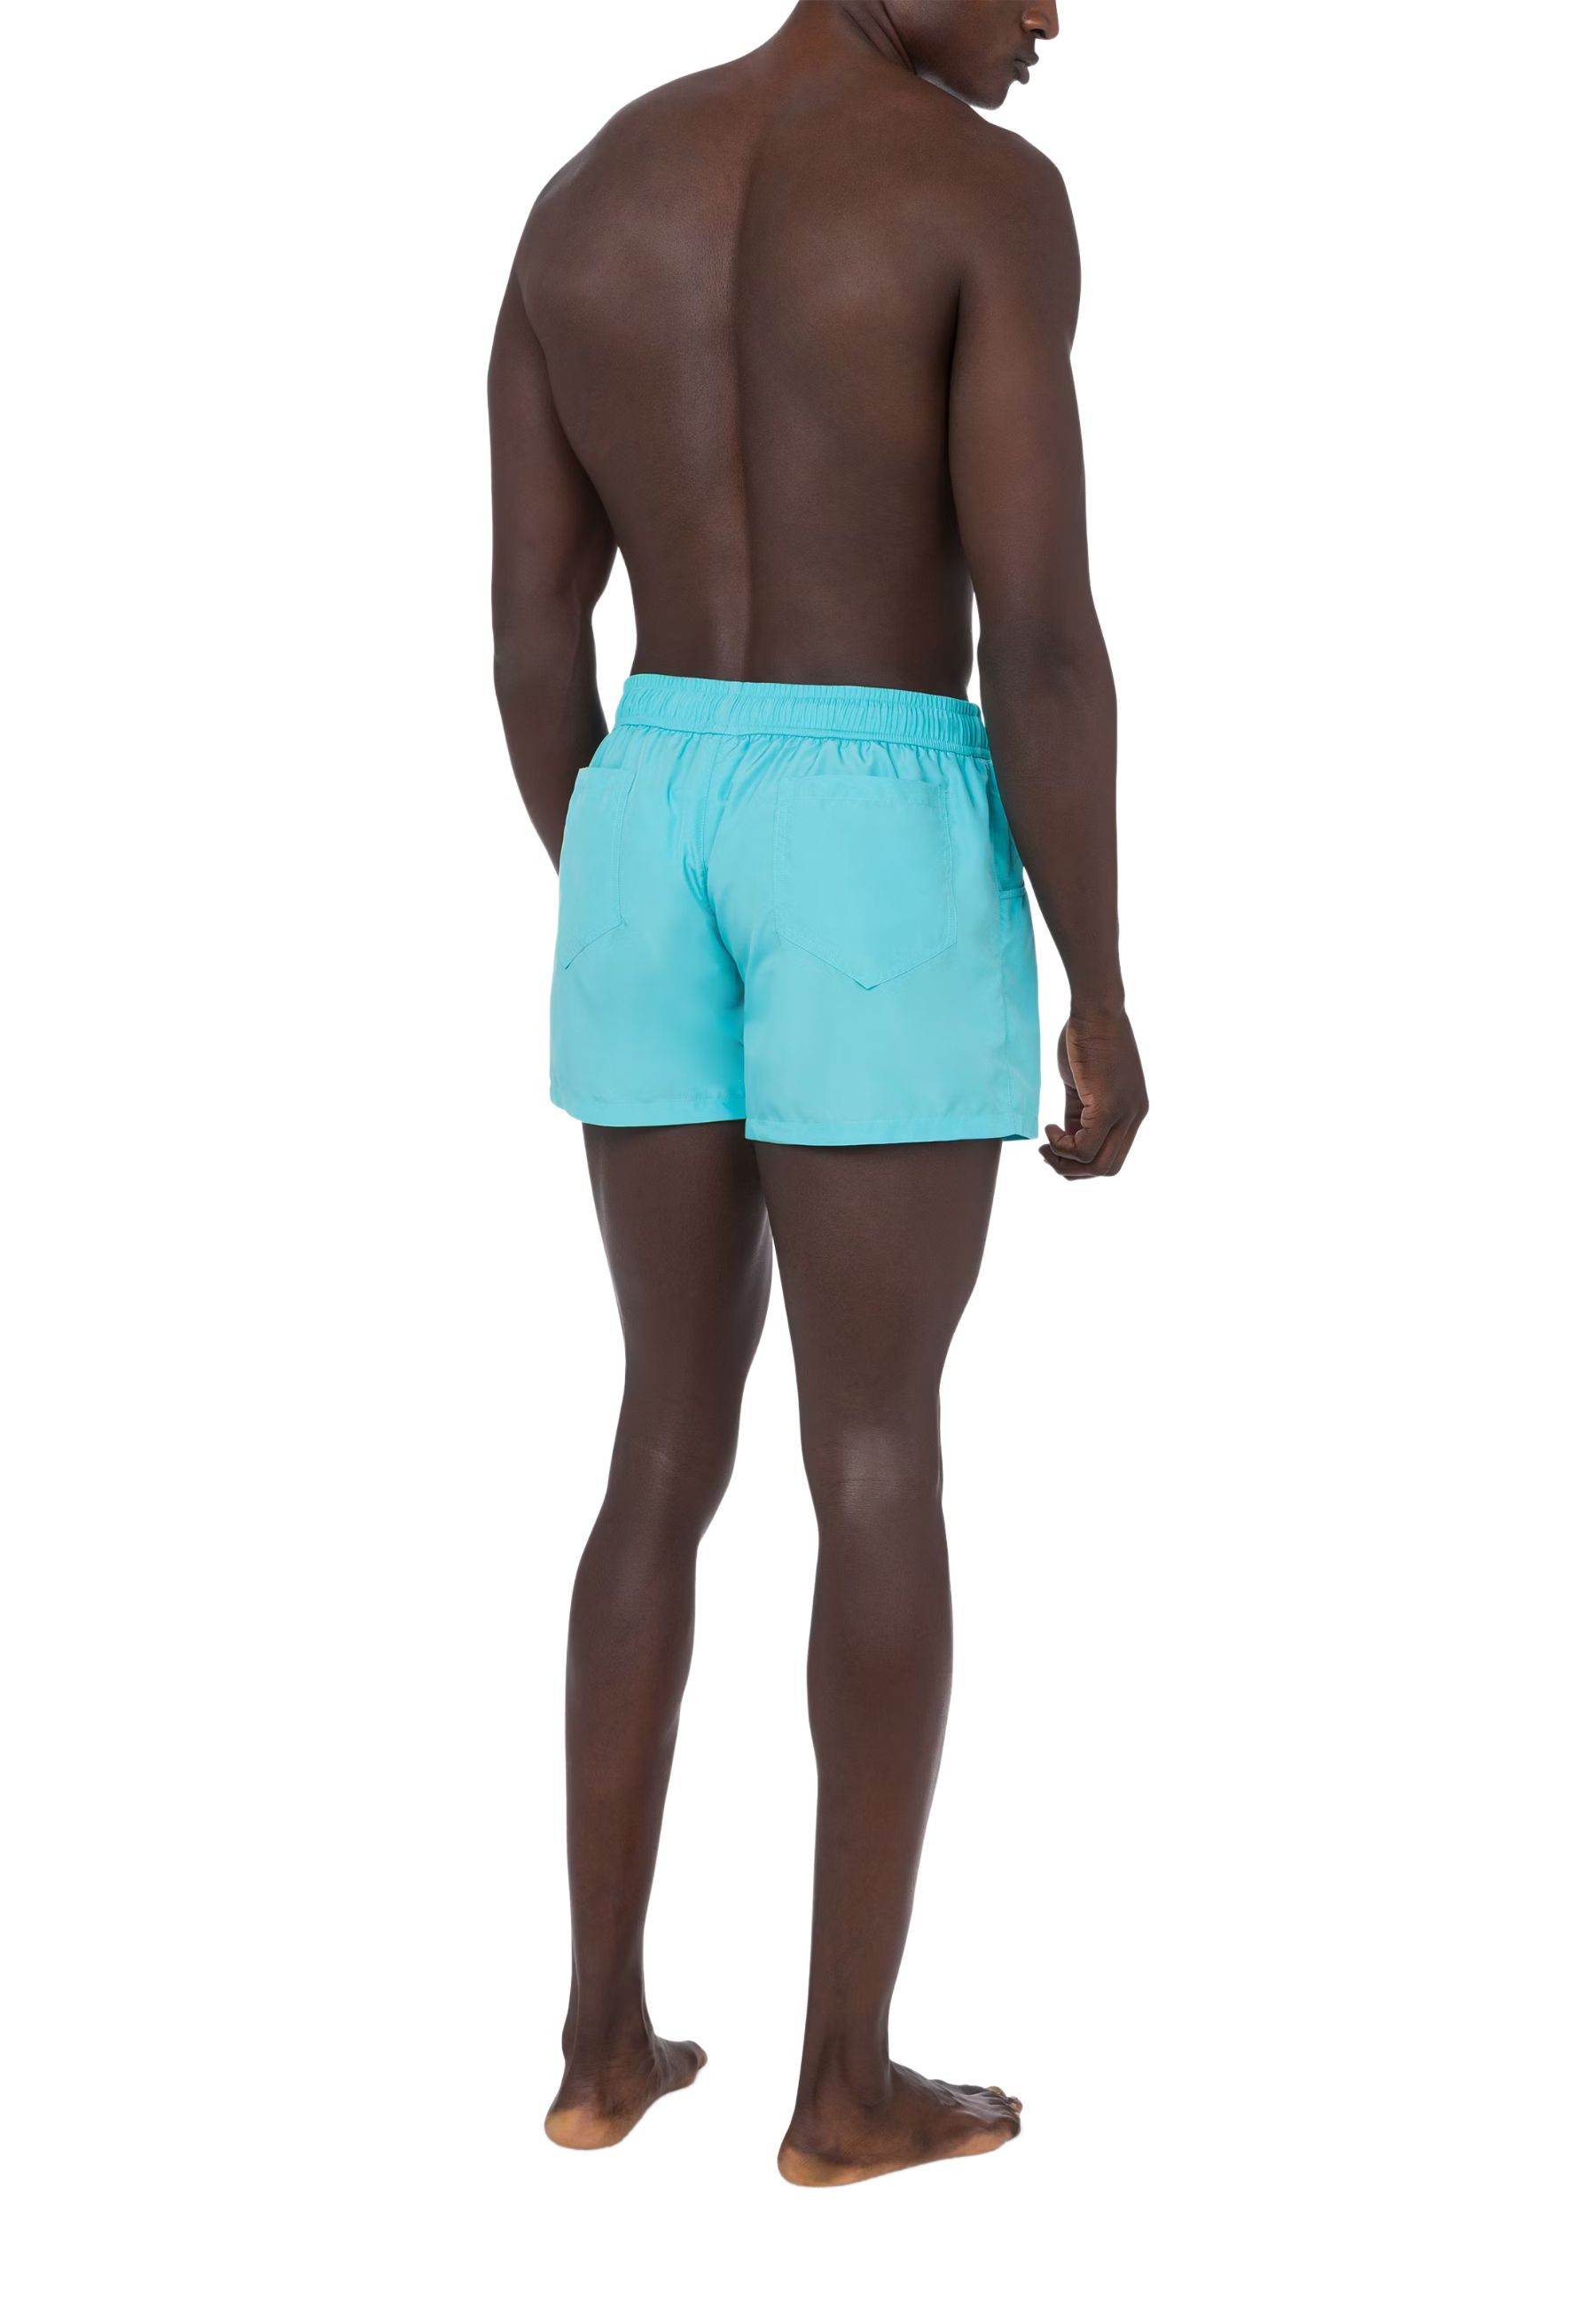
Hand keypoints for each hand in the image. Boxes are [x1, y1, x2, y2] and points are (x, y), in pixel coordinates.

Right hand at [1040, 1009, 1147, 1180]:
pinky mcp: (1109, 1107)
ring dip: (1065, 1162)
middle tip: (1048, 1152)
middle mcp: (1135, 1116)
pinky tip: (1049, 1127)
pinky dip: (1062, 1146)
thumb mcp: (1084, 1085)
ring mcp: (1125, 1113)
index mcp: (1133, 1111)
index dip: (1082, 1162)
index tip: (1056, 1143)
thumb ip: (1080, 1114)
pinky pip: (1084, 1148)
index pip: (1113, 1157)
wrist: (1095, 1010)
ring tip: (1047, 1142)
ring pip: (1097, 1165)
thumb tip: (1067, 1138)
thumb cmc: (1086, 1037)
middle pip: (1108, 1169)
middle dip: (1072, 1170)